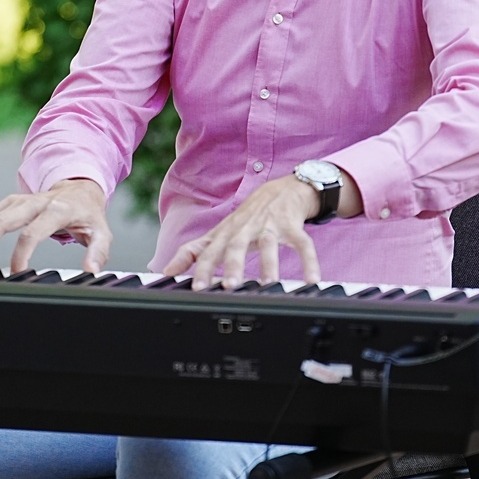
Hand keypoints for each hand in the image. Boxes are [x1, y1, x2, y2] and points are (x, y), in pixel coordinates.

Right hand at [0, 178, 112, 273]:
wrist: (80, 190)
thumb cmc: (88, 215)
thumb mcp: (101, 233)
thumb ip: (98, 252)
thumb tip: (91, 270)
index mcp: (57, 210)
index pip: (33, 231)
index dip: (21, 254)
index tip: (16, 273)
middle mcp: (35, 202)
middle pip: (3, 220)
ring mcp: (20, 200)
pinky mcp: (10, 201)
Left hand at [162, 176, 323, 290]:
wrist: (282, 190)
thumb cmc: (247, 218)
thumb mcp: (218, 233)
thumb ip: (193, 252)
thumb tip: (166, 271)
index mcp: (226, 232)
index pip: (210, 251)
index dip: (203, 268)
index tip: (198, 288)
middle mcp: (246, 228)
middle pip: (237, 245)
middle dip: (233, 265)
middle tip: (231, 286)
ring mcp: (270, 225)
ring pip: (270, 245)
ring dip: (269, 264)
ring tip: (268, 284)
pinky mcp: (293, 226)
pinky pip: (304, 244)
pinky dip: (309, 262)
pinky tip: (312, 281)